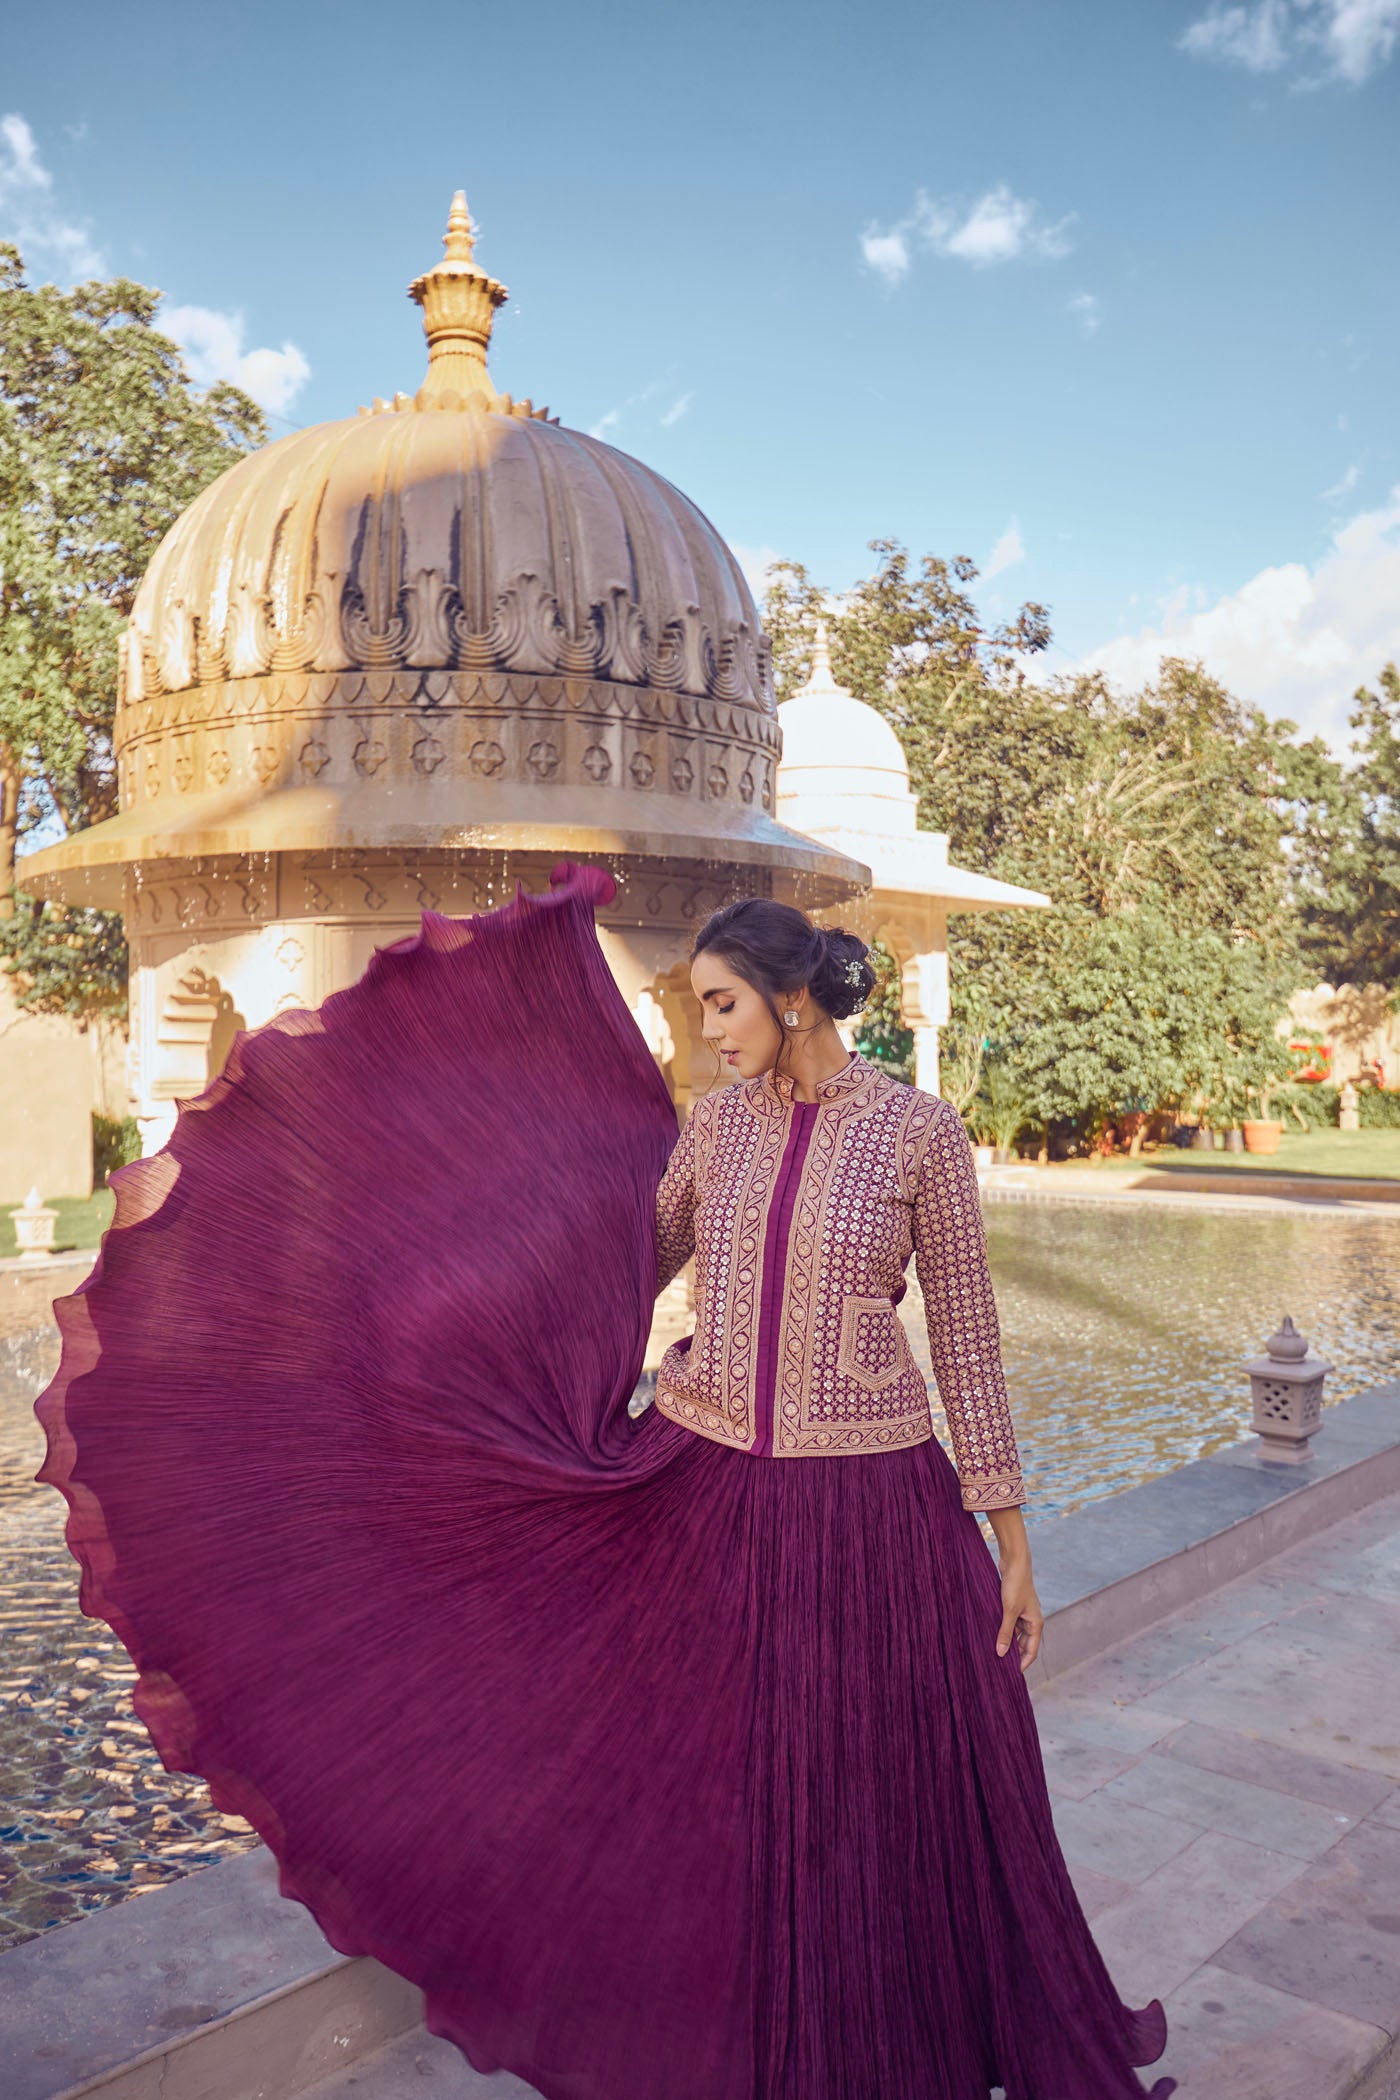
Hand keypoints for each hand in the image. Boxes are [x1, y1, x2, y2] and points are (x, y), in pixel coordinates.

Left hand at [996, 1555, 1043, 1671]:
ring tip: (993, 1653)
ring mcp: (1023, 1613)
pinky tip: (991, 1635)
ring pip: (1016, 1634)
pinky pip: (1010, 1624)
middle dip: (1013, 1654)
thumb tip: (1000, 1653)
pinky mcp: (1014, 1606)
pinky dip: (1003, 1630)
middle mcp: (1032, 1620)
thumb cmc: (1015, 1585)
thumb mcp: (1009, 1611)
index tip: (1011, 1675)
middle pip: (1023, 1644)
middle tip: (999, 1666)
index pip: (1031, 1651)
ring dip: (1007, 1642)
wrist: (1015, 1562)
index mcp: (1036, 1624)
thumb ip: (1005, 1632)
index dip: (1022, 1664)